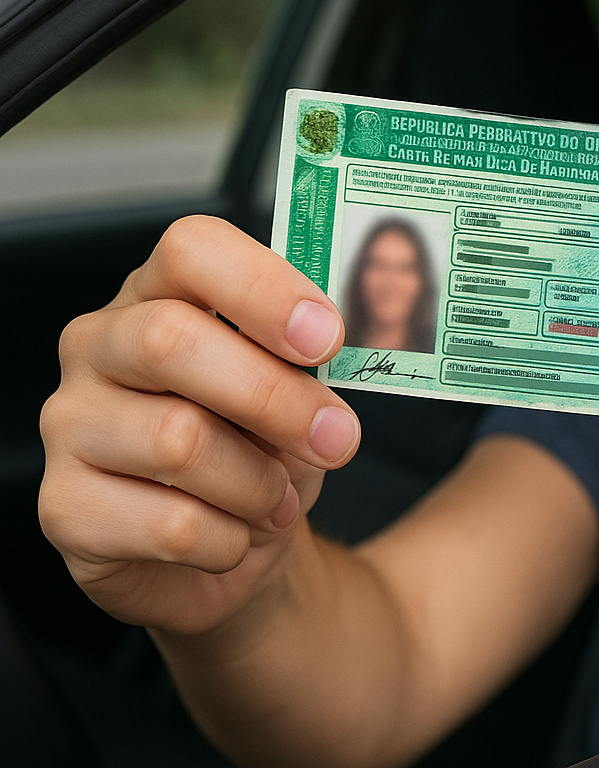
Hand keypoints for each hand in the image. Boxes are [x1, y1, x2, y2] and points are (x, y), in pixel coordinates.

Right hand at [39, 215, 357, 635]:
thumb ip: (308, 361)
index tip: (327, 337)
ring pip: (178, 442)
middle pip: (170, 340)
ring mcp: (70, 425)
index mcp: (161, 293)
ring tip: (276, 500)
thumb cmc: (261, 449)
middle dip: (274, 397)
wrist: (231, 546)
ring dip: (259, 483)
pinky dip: (229, 539)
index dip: (263, 288)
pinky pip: (171, 524)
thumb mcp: (298, 392)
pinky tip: (231, 536)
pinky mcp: (65, 508)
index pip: (190, 249)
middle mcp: (98, 347)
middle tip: (337, 438)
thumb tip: (331, 352)